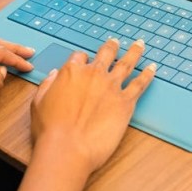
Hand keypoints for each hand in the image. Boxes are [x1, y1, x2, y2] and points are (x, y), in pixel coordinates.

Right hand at [30, 38, 155, 174]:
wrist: (68, 148)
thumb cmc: (50, 129)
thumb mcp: (38, 102)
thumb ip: (48, 85)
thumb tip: (55, 75)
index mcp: (71, 72)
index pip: (79, 57)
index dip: (81, 59)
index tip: (84, 62)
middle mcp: (93, 74)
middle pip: (106, 53)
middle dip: (111, 46)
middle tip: (115, 42)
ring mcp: (112, 87)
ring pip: (127, 63)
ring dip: (134, 52)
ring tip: (140, 44)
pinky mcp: (126, 103)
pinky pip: (140, 84)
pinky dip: (148, 75)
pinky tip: (153, 68)